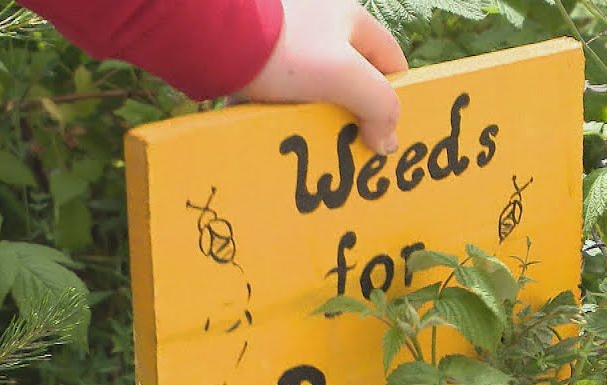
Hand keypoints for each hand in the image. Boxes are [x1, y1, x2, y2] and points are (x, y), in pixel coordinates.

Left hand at [233, 0, 408, 154]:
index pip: (389, 60)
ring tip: (306, 144)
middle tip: (347, 144)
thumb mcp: (346, 77)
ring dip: (310, 116)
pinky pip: (275, 89)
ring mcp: (284, 37)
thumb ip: (379, 107)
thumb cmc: (286, 52)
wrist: (212, 40)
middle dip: (349, 113)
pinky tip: (271, 131)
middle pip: (349, 77)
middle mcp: (318, 22)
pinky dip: (276, 111)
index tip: (387, 132)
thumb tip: (387, 143)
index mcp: (349, 18)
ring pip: (310, 87)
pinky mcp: (253, 53)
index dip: (394, 96)